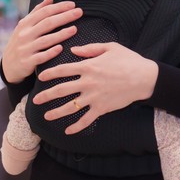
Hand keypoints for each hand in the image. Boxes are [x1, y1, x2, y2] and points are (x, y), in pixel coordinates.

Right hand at [1, 0, 81, 83]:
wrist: (8, 66)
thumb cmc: (20, 43)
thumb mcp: (24, 26)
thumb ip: (37, 12)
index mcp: (25, 24)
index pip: (44, 12)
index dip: (59, 7)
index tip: (73, 4)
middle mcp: (25, 34)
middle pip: (47, 23)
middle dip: (64, 16)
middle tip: (79, 12)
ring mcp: (26, 48)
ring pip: (45, 40)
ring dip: (61, 34)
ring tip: (74, 29)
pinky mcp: (27, 62)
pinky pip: (40, 57)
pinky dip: (50, 52)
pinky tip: (61, 48)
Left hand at [33, 42, 157, 133]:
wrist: (144, 78)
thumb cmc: (129, 60)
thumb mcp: (110, 47)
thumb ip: (90, 48)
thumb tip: (73, 50)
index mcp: (88, 66)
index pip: (62, 70)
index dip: (49, 73)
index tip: (40, 76)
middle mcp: (87, 82)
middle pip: (61, 90)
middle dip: (46, 95)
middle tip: (35, 100)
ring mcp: (94, 97)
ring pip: (70, 107)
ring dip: (57, 112)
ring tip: (46, 116)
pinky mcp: (102, 108)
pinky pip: (86, 119)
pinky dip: (77, 126)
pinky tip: (68, 131)